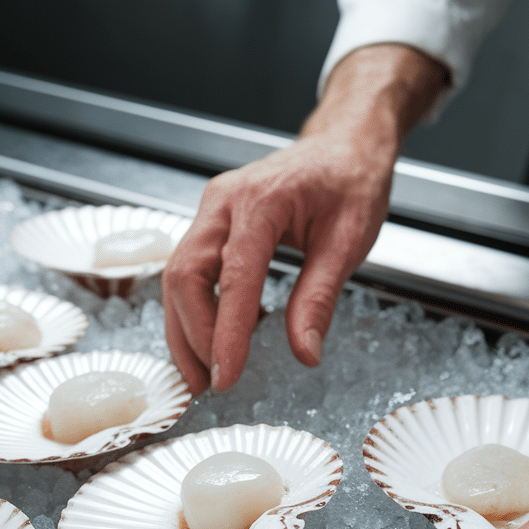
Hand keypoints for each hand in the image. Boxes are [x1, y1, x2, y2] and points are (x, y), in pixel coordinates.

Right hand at [162, 44, 447, 393]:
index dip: (224, 333)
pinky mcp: (212, 221)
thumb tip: (304, 353)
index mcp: (261, 201)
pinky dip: (198, 307)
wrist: (344, 143)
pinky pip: (190, 268)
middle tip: (206, 385)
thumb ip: (319, 299)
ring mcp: (212, 209)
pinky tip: (226, 333)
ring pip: (178, 275)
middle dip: (191, 336)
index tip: (226, 377)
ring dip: (186, 328)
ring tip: (204, 372)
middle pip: (184, 276)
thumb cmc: (351, 181)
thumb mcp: (349, 242)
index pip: (233, 278)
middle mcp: (223, 202)